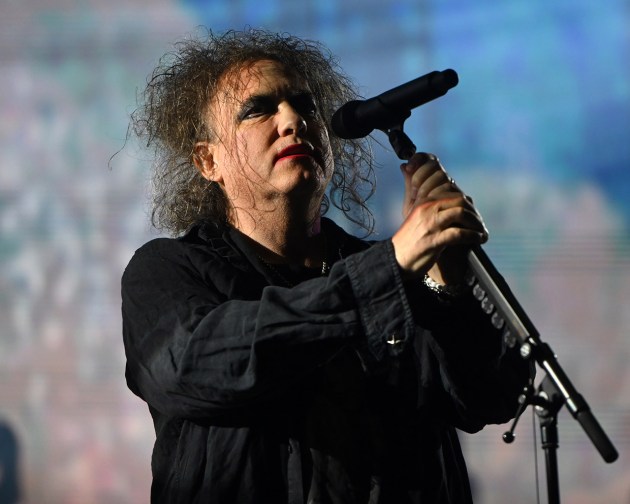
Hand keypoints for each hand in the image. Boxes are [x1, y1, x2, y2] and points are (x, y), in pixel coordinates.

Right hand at [391, 153, 487, 282]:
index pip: (448, 187)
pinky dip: (473, 236)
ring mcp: (430, 224)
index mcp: (422, 200)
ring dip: (476, 223)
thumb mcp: (408, 209)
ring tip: (481, 231)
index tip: (471, 210)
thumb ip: (411, 188)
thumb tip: (405, 165)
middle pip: (459, 199)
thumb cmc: (407, 237)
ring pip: (460, 213)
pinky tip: (478, 240)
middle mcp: (426, 209)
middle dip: (474, 212)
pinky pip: (458, 234)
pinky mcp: (433, 241)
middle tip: (479, 223)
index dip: (466, 199)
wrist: (396, 260)